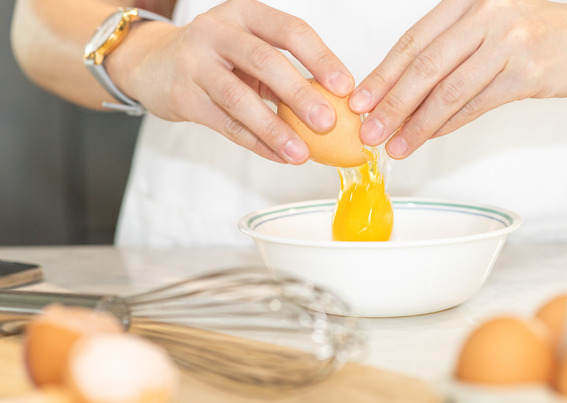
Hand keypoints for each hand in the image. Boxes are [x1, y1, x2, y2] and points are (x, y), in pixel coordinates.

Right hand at [107, 0, 353, 163]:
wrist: (152, 63)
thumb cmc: (216, 57)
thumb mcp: (249, 50)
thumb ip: (284, 72)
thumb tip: (334, 106)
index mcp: (245, 14)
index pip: (290, 30)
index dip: (321, 58)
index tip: (346, 87)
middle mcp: (218, 32)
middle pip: (265, 62)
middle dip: (300, 93)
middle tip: (328, 122)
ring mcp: (195, 63)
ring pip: (240, 99)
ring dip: (275, 128)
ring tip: (302, 153)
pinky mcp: (183, 96)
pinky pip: (225, 124)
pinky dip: (255, 143)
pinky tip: (279, 156)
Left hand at [349, 0, 566, 158]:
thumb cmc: (539, 34)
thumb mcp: (489, 30)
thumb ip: (449, 54)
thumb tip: (402, 95)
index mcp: (467, 1)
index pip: (413, 41)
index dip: (382, 75)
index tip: (358, 102)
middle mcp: (486, 14)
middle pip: (425, 66)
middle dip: (391, 104)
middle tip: (369, 131)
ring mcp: (509, 41)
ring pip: (449, 90)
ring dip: (417, 123)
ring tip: (396, 145)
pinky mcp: (528, 71)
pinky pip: (477, 104)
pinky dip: (449, 124)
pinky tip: (430, 137)